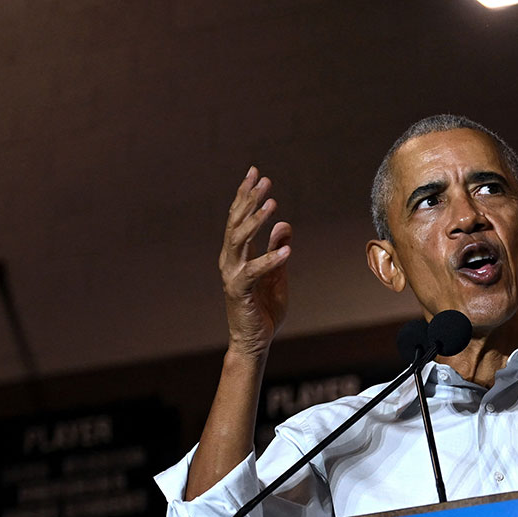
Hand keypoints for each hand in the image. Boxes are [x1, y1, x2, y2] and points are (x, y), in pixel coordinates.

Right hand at [220, 166, 291, 358]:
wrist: (255, 341)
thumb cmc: (264, 309)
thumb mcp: (277, 274)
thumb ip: (276, 249)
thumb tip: (284, 225)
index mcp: (237, 255)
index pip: (238, 218)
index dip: (245, 195)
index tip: (255, 173)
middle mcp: (230, 261)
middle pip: (236, 223)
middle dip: (249, 199)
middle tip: (264, 180)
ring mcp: (232, 275)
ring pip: (239, 240)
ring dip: (256, 221)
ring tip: (272, 203)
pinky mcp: (240, 291)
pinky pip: (255, 271)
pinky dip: (271, 259)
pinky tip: (287, 250)